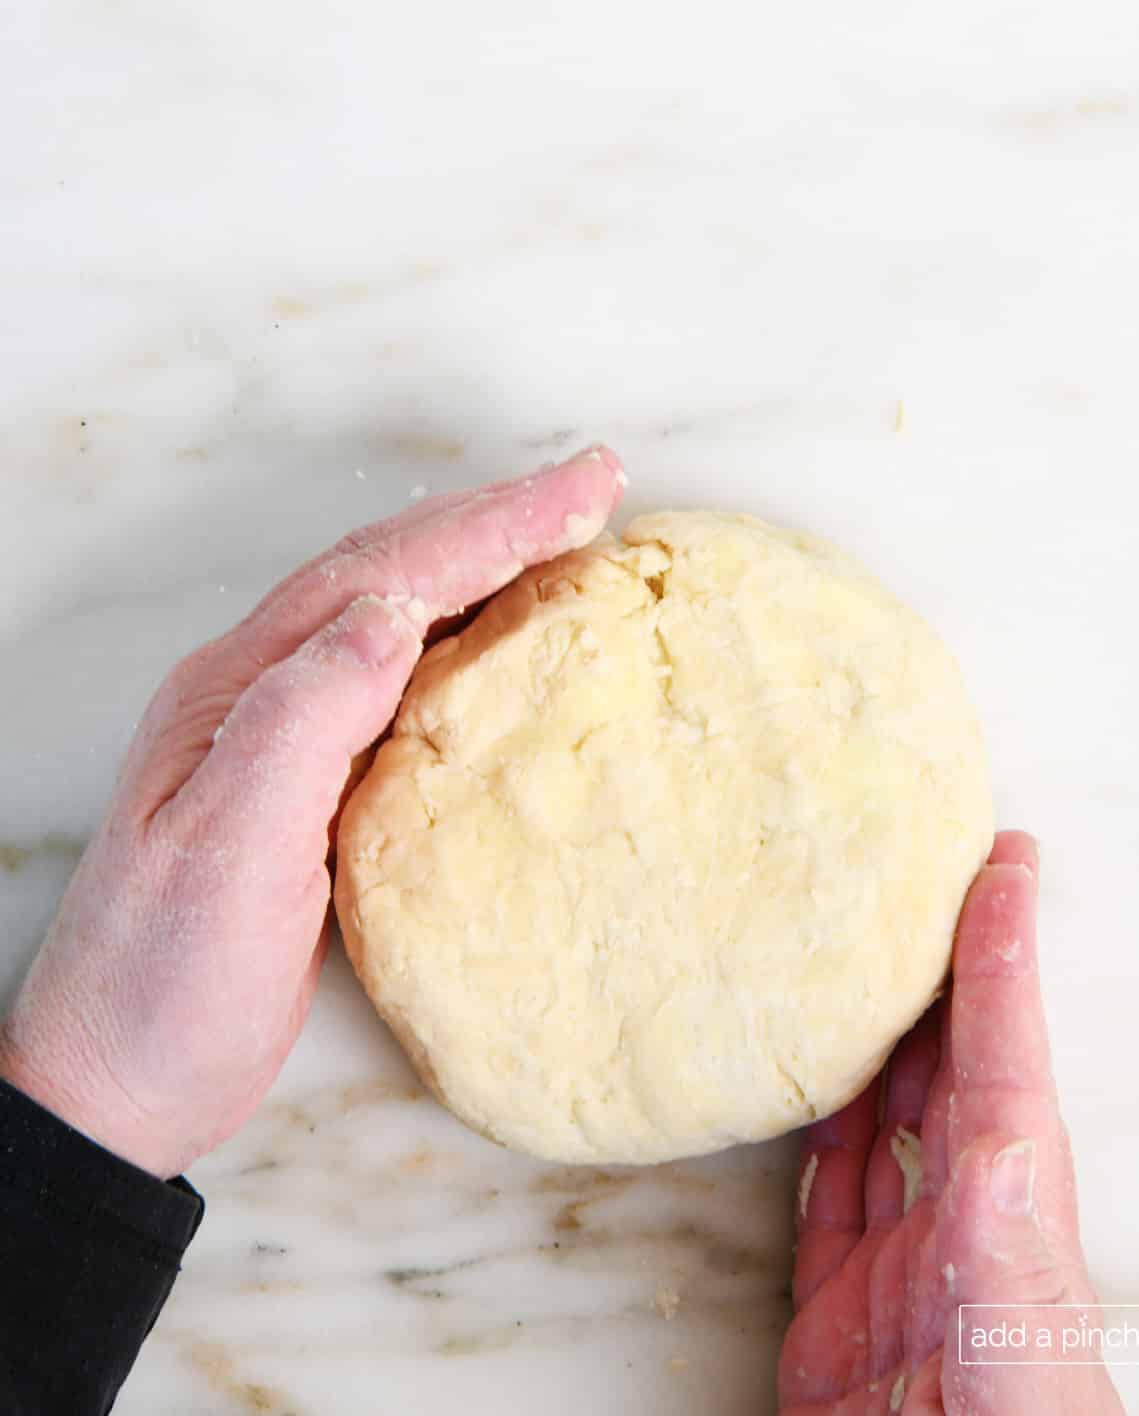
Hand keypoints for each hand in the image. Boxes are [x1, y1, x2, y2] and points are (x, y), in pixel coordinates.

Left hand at [0, 448, 624, 1178]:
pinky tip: (505, 632)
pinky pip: (402, 674)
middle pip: (390, 568)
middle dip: (497, 517)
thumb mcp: (228, 849)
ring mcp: (281, 734)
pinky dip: (466, 630)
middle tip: (597, 481)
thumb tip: (393, 610)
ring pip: (396, 609)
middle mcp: (256, 688)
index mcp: (237, 687)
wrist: (116, 1083)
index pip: (381, 576)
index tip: (583, 490)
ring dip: (483, 559)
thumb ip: (304, 719)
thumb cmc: (165, 979)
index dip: (488, 527)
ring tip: (566, 527)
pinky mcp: (311, 786)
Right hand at [778, 831, 1122, 1413]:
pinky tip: (811, 1077)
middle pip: (951, 1064)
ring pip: (888, 1118)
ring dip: (881, 1034)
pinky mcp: (837, 1312)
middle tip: (923, 872)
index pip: (1008, 1053)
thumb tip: (1001, 1149)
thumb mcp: (1015, 1342)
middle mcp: (964, 1220)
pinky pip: (829, 1194)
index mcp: (1013, 1211)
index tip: (1005, 861)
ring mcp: (899, 1264)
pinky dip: (822, 1126)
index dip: (1005, 954)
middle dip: (945, 967)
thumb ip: (1006, 1254)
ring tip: (861, 953)